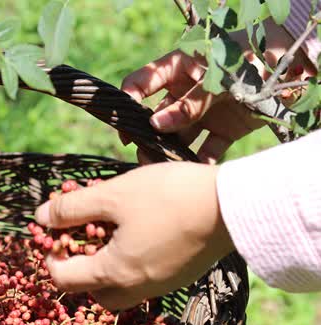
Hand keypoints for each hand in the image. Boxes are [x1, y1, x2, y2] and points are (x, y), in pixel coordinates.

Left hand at [34, 162, 234, 309]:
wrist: (235, 206)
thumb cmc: (169, 197)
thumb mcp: (113, 196)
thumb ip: (72, 208)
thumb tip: (40, 218)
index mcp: (114, 273)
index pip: (62, 279)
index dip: (50, 255)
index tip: (57, 230)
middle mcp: (136, 288)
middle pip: (91, 291)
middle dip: (78, 267)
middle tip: (83, 234)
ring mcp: (161, 285)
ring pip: (119, 288)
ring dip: (106, 266)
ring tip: (111, 230)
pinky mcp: (179, 276)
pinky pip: (144, 279)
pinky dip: (131, 262)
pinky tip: (140, 231)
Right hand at [121, 49, 264, 163]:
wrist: (290, 70)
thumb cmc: (248, 62)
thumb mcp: (215, 80)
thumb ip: (187, 104)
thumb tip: (154, 125)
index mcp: (179, 69)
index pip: (142, 82)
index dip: (129, 101)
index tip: (124, 124)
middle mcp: (187, 92)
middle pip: (158, 116)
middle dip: (148, 136)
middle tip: (143, 154)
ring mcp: (205, 112)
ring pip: (180, 136)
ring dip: (172, 151)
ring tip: (165, 167)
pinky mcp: (224, 129)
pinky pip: (207, 148)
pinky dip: (202, 161)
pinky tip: (197, 172)